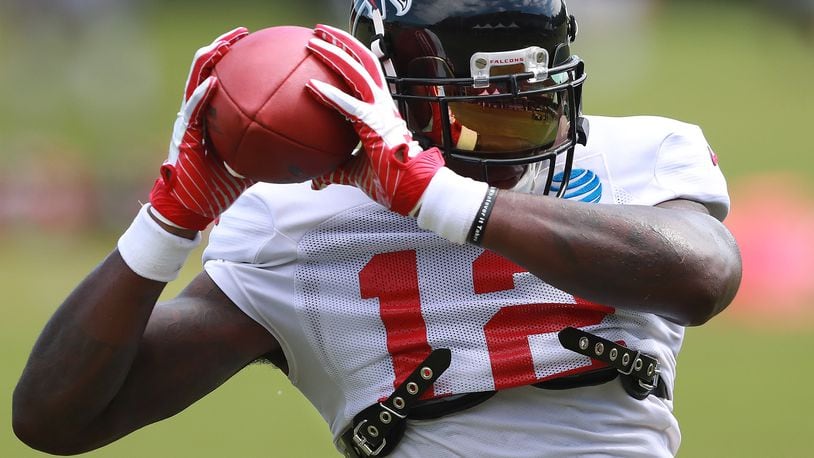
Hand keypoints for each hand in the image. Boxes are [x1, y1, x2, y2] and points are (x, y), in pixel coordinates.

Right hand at [149, 27, 253, 230]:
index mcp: (212, 115)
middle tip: (242, 33)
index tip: (254, 43)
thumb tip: (301, 146)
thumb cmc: (220, 187)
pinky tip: (211, 81)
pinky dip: (201, 95)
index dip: (235, 58)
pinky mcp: (184, 136)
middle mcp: (198, 113)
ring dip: (208, 60)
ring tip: (223, 43)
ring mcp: (189, 122)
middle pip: (207, 69)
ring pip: (195, 81)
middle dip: (222, 47)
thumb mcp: (252, 164)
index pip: (223, 77)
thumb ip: (269, 149)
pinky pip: (192, 110)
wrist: (193, 207)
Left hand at [305, 24, 444, 215]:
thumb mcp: (355, 173)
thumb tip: (315, 182)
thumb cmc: (392, 181)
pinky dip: (331, 95)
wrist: (416, 191)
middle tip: (319, 33)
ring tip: (314, 41)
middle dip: (342, 43)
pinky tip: (311, 86)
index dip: (346, 60)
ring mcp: (381, 112)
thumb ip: (334, 171)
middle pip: (363, 62)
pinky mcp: (376, 126)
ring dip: (335, 54)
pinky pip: (350, 105)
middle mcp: (383, 105)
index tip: (327, 49)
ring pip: (358, 72)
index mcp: (380, 111)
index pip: (362, 77)